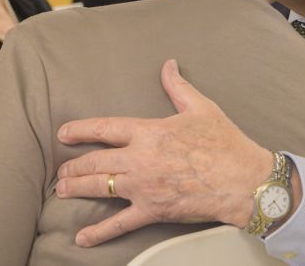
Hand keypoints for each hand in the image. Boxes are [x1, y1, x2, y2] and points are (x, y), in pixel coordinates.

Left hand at [56, 59, 273, 246]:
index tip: (64, 133)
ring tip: (63, 190)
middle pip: (96, 161)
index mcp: (150, 132)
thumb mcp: (201, 107)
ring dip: (77, 188)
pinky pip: (120, 224)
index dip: (80, 130)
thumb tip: (169, 66)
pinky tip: (83, 237)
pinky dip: (99, 232)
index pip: (105, 128)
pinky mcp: (152, 210)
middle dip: (74, 166)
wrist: (243, 179)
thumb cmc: (225, 143)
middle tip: (62, 171)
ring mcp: (144, 187)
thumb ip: (178, 87)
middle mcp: (140, 159)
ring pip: (100, 187)